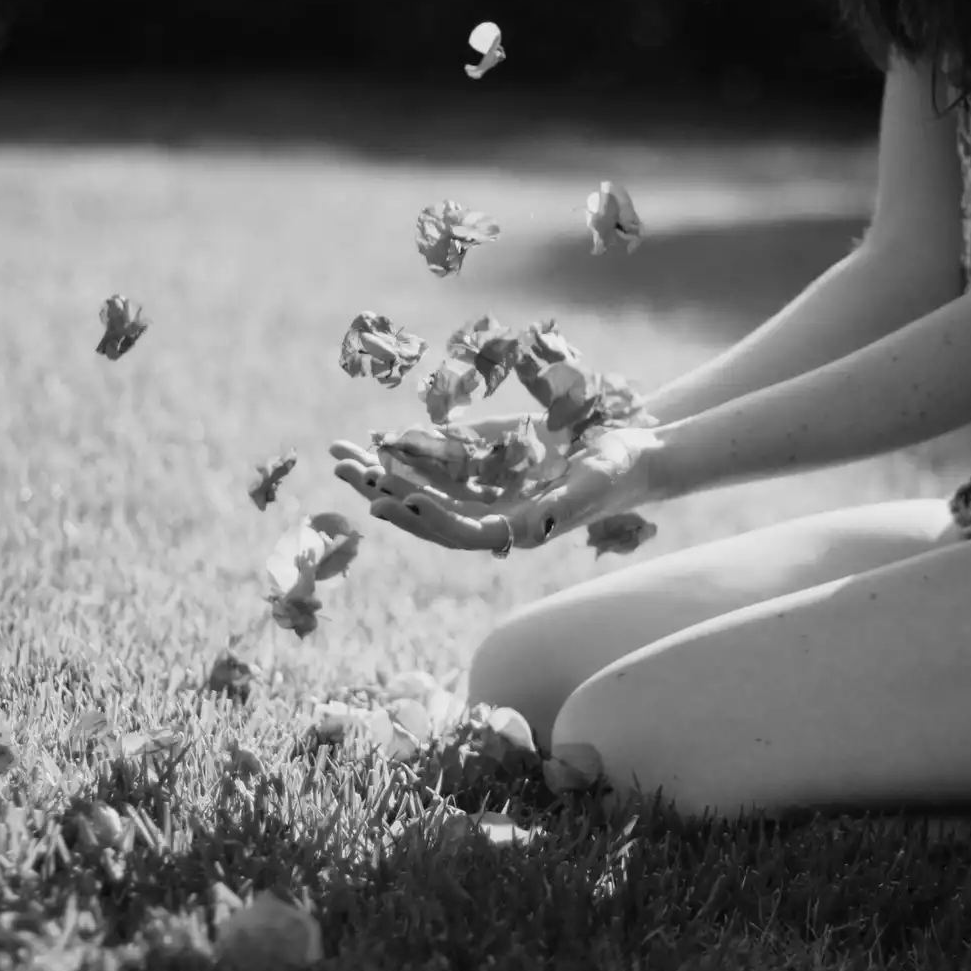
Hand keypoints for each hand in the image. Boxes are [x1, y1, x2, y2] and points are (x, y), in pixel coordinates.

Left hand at [338, 425, 663, 554]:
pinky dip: (408, 450)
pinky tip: (375, 437)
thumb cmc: (618, 471)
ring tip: (339, 455)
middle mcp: (492, 513)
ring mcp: (486, 488)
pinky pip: (439, 461)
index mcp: (515, 530)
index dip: (428, 518)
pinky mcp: (486, 462)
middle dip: (384, 491)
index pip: (460, 532)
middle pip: (428, 510)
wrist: (631, 449)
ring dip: (381, 470)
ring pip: (424, 485)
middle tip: (343, 472)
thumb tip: (529, 532)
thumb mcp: (592, 488)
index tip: (398, 498)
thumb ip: (560, 511)